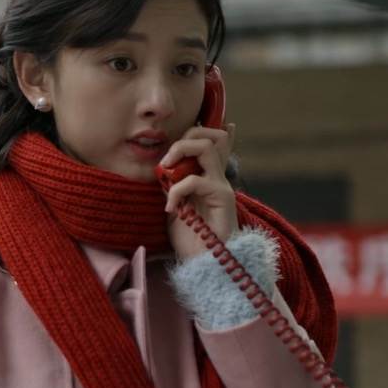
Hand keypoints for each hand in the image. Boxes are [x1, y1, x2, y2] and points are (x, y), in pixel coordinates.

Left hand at [161, 123, 238, 259]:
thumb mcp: (177, 207)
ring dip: (181, 152)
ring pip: (207, 147)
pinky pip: (196, 180)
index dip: (211, 129)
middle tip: (166, 161)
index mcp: (209, 179)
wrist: (204, 268)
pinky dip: (176, 191)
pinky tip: (171, 208)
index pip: (218, 145)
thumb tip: (164, 169)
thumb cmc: (191, 241)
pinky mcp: (222, 198)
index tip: (201, 120)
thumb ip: (174, 186)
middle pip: (212, 136)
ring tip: (166, 171)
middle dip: (185, 138)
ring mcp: (222, 187)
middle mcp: (218, 178)